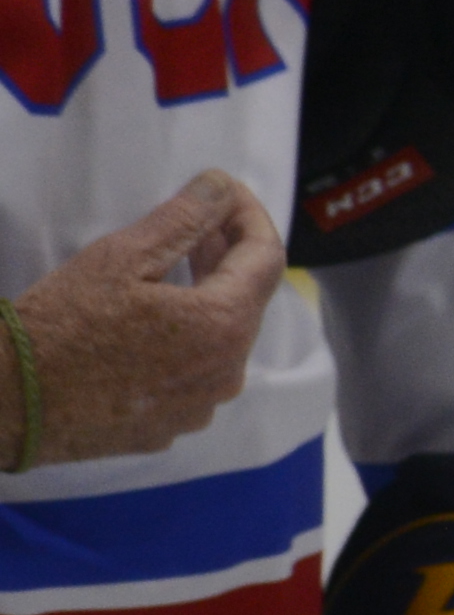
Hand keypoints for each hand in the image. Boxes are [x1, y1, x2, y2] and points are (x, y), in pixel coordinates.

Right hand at [6, 174, 285, 469]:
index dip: (250, 216)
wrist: (9, 403)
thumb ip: (183, 220)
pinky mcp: (170, 425)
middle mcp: (225, 374)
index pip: (267, 259)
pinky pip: (194, 373)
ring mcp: (199, 406)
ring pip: (222, 340)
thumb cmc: (60, 326)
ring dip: (208, 296)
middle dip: (228, 254)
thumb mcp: (121, 258)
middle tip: (200, 219)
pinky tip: (153, 320)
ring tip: (179, 261)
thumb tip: (221, 189)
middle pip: (248, 301)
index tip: (226, 192)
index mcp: (223, 328)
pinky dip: (186, 338)